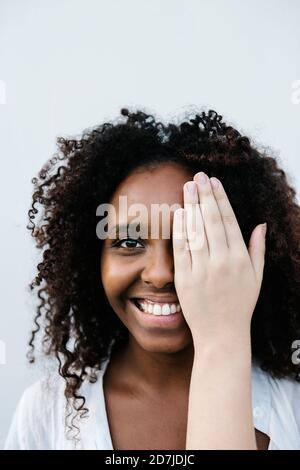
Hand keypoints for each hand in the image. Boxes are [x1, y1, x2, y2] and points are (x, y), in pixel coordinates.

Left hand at [172, 172, 266, 345]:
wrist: (221, 334)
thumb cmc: (240, 305)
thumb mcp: (256, 277)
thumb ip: (257, 249)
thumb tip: (260, 224)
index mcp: (240, 259)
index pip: (229, 221)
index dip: (221, 199)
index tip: (214, 182)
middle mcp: (222, 261)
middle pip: (211, 220)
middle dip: (205, 195)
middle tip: (198, 176)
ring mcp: (203, 269)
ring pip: (196, 230)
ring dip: (192, 205)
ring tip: (188, 187)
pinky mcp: (185, 278)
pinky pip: (182, 248)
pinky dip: (180, 229)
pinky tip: (179, 212)